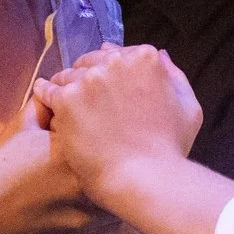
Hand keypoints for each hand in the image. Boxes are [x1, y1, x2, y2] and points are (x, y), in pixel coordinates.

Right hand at [0, 117, 117, 233]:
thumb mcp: (15, 131)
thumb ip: (42, 108)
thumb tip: (58, 92)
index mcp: (76, 150)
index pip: (103, 135)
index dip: (95, 135)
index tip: (84, 138)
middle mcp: (91, 183)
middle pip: (115, 167)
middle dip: (107, 163)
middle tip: (88, 164)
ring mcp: (92, 216)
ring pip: (116, 198)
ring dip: (107, 191)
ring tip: (88, 189)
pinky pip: (107, 225)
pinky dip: (99, 217)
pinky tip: (77, 211)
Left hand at [33, 46, 202, 200]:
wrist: (145, 179)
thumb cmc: (169, 150)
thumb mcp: (188, 109)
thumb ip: (174, 77)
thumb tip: (159, 55)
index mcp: (145, 59)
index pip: (119, 54)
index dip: (112, 72)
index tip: (108, 88)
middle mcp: (116, 62)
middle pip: (92, 61)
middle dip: (89, 78)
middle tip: (88, 101)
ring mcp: (90, 80)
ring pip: (69, 75)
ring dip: (68, 88)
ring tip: (69, 108)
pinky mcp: (67, 100)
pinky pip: (47, 90)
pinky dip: (45, 94)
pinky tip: (44, 100)